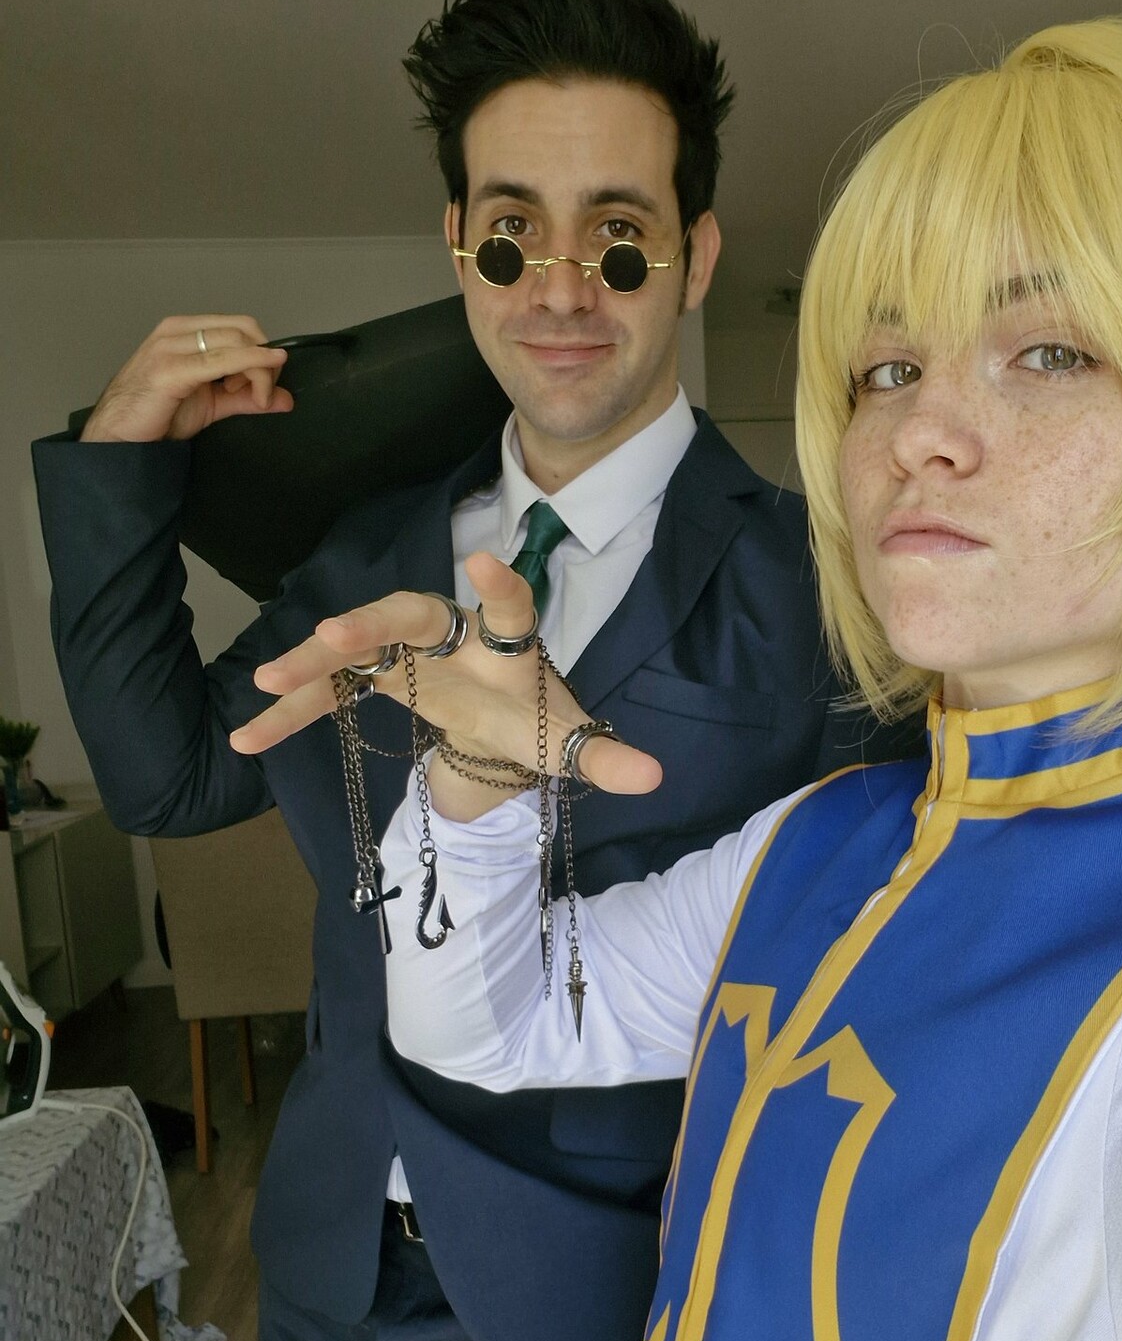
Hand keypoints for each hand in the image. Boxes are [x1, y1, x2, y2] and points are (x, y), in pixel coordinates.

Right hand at [79, 315, 292, 442]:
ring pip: (237, 342)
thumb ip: (246, 399)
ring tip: (255, 398)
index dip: (262, 353)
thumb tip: (286, 399)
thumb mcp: (212, 404)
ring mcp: (170, 346)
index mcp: (185, 331)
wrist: (119, 437)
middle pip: (244, 330)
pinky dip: (251, 369)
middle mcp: (177, 331)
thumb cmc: (157, 416)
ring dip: (260, 371)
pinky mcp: (169, 369)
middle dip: (266, 362)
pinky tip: (259, 390)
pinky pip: (222, 361)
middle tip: (265, 394)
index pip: (239, 326)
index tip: (264, 386)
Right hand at [230, 553, 663, 802]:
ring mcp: (404, 651)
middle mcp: (449, 631)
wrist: (502, 722)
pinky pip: (329, 693)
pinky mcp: (373, 678)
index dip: (501, 583)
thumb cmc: (534, 717)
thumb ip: (605, 757)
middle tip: (332, 632)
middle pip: (407, 615)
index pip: (510, 604)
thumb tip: (655, 777)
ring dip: (310, 665)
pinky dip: (293, 714)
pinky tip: (248, 739)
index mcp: (506, 640)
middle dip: (370, 622)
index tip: (484, 564)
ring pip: (352, 648)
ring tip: (267, 685)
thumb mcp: (568, 742)